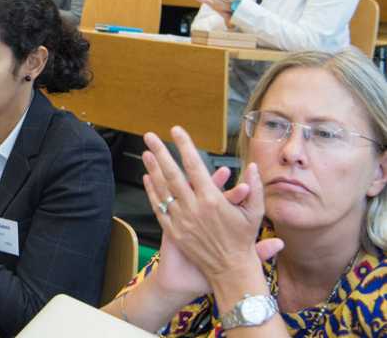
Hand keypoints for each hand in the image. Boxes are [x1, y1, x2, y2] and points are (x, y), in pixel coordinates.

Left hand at [141, 128, 282, 285]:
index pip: (195, 166)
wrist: (230, 270)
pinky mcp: (174, 231)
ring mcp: (181, 220)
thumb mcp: (255, 213)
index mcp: (213, 200)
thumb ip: (255, 188)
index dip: (184, 146)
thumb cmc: (244, 240)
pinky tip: (147, 178)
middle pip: (172, 174)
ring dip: (153, 169)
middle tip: (150, 136)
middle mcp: (194, 208)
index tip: (176, 131)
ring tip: (146, 153)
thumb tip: (254, 166)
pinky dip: (152, 192)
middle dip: (160, 152)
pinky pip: (159, 208)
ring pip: (163, 189)